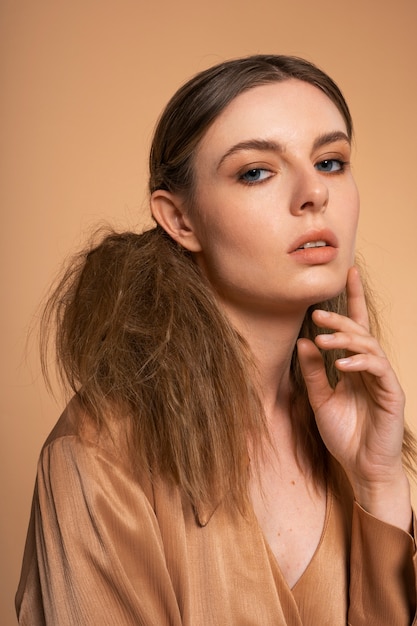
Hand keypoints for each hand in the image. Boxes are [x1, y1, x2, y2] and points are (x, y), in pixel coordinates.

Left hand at [297, 267, 410, 529]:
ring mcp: (383, 380)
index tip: (348, 273)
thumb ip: (314, 372)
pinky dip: (359, 363)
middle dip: (340, 320)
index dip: (353, 299)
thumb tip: (304, 341)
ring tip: (322, 339)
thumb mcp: (321, 400)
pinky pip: (377, 369)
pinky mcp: (391, 393)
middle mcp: (371, 368)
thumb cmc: (345, 435)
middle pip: (361, 332)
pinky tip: (341, 364)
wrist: (362, 469)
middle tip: (317, 314)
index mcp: (356, 367)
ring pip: (369, 346)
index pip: (356, 327)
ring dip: (346, 340)